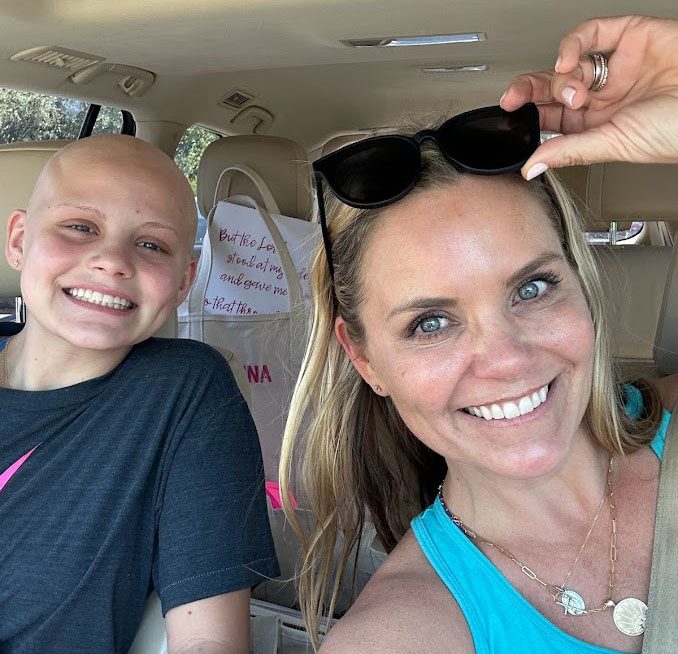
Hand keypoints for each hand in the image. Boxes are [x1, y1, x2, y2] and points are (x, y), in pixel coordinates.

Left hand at [500, 15, 677, 178]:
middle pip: (553, 88)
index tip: (510, 116)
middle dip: (529, 92)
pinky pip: (591, 34)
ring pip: (568, 63)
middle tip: (515, 98)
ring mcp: (615, 67)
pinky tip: (567, 61)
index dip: (529, 114)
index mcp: (596, 125)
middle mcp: (603, 96)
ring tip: (575, 92)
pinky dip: (572, 45)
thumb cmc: (676, 131)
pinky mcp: (629, 37)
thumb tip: (531, 167)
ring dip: (562, 77)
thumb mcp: (612, 145)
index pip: (552, 117)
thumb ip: (569, 152)